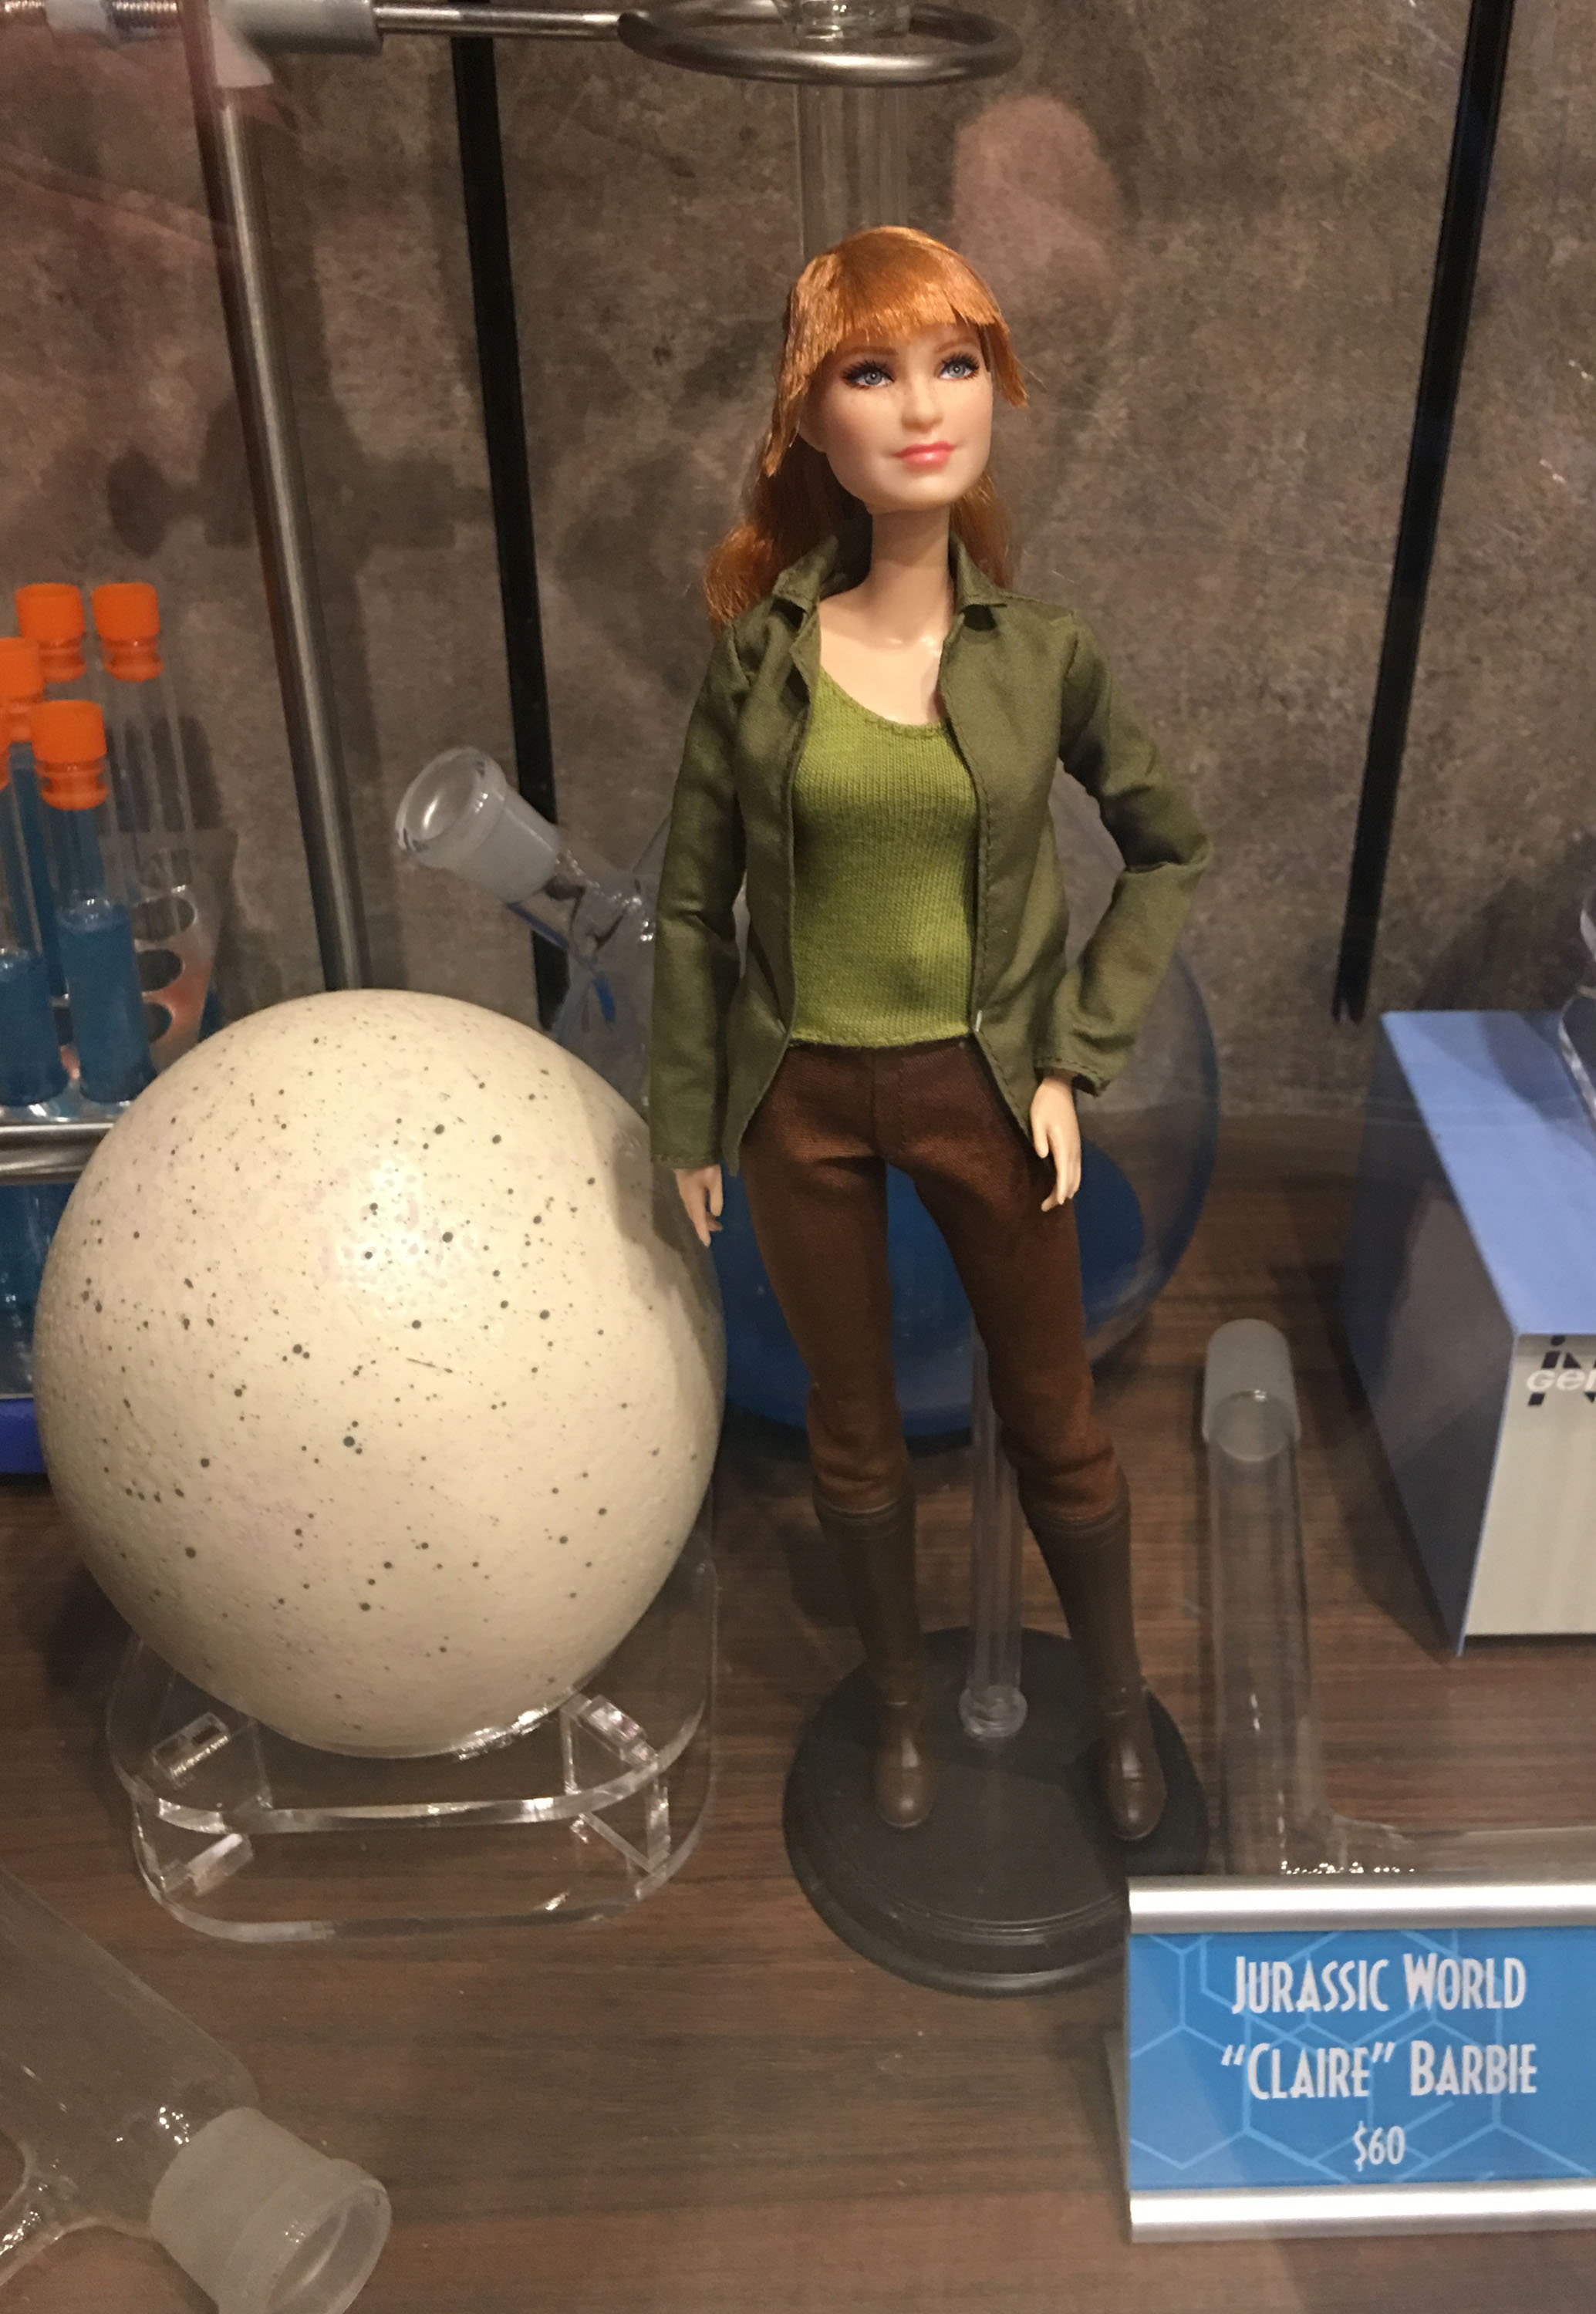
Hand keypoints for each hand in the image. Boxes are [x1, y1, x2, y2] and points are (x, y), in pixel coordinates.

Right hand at [675, 1164, 723, 1247]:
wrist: (686, 1148)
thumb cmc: (703, 1164)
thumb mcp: (714, 1180)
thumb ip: (716, 1198)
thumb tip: (716, 1214)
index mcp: (693, 1199)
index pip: (698, 1220)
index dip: (703, 1232)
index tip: (707, 1243)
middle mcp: (686, 1198)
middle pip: (695, 1217)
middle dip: (705, 1225)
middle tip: (718, 1228)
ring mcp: (683, 1192)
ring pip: (693, 1210)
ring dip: (703, 1217)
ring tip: (715, 1220)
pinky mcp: (684, 1186)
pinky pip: (691, 1204)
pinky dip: (699, 1210)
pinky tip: (706, 1206)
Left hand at [1029, 1075, 1080, 1210]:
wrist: (1060, 1089)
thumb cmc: (1044, 1104)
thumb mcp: (1037, 1119)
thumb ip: (1039, 1139)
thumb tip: (1043, 1157)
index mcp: (1064, 1145)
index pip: (1064, 1174)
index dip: (1060, 1191)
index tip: (1055, 1204)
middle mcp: (1074, 1150)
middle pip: (1071, 1180)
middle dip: (1060, 1195)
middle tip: (1045, 1207)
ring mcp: (1077, 1148)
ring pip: (1076, 1176)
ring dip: (1067, 1190)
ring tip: (1054, 1201)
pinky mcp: (1076, 1145)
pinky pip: (1077, 1169)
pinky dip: (1071, 1181)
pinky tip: (1064, 1186)